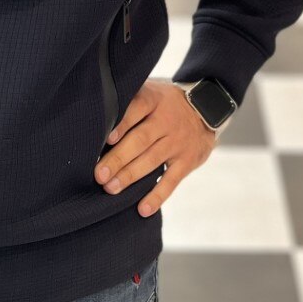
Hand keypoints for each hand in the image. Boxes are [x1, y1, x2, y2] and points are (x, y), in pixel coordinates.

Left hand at [94, 79, 219, 215]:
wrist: (207, 110)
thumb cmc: (165, 104)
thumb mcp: (152, 92)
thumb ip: (129, 101)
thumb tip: (95, 117)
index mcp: (154, 100)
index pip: (137, 109)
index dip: (122, 123)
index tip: (107, 138)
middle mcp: (166, 121)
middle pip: (141, 140)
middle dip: (119, 158)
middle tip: (100, 174)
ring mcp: (178, 142)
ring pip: (152, 161)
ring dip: (130, 176)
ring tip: (111, 188)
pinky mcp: (187, 161)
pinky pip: (171, 181)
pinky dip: (157, 196)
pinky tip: (143, 209)